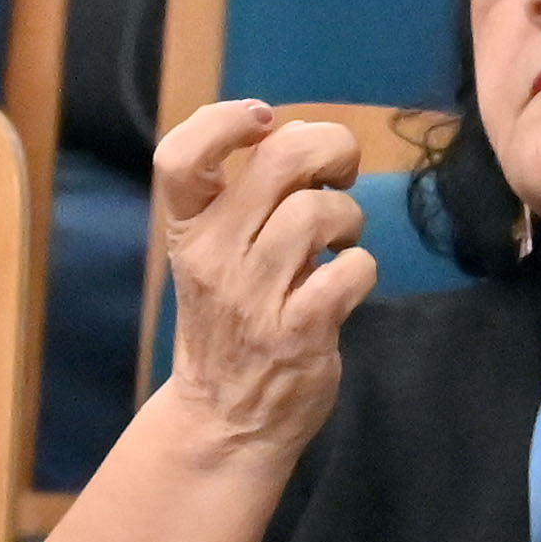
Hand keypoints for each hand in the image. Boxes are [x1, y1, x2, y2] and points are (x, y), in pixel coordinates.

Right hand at [149, 98, 370, 454]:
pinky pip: (352, 269)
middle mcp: (216, 257)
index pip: (178, 156)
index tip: (262, 121)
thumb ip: (243, 201)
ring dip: (348, 218)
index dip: (224, 120)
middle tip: (339, 171)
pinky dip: (362, 267)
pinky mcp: (298, 332)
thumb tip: (298, 140)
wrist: (223, 421)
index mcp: (189, 231)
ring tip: (339, 242)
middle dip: (328, 147)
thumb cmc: (227, 324)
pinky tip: (346, 282)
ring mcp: (256, 296)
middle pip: (277, 160)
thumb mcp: (212, 258)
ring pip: (320, 211)